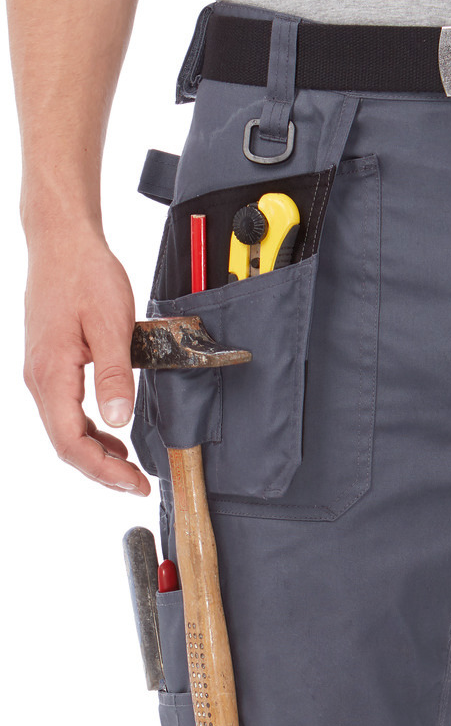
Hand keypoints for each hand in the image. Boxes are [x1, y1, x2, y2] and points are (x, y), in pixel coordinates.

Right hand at [23, 217, 150, 493]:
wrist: (61, 242)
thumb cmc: (84, 273)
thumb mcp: (110, 323)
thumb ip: (115, 374)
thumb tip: (117, 419)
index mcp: (52, 374)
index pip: (70, 442)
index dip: (102, 471)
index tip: (133, 483)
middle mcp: (39, 379)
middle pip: (65, 443)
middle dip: (101, 470)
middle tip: (137, 483)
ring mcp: (42, 373)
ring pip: (64, 430)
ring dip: (96, 453)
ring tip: (128, 466)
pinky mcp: (50, 365)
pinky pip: (66, 411)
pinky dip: (89, 430)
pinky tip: (112, 433)